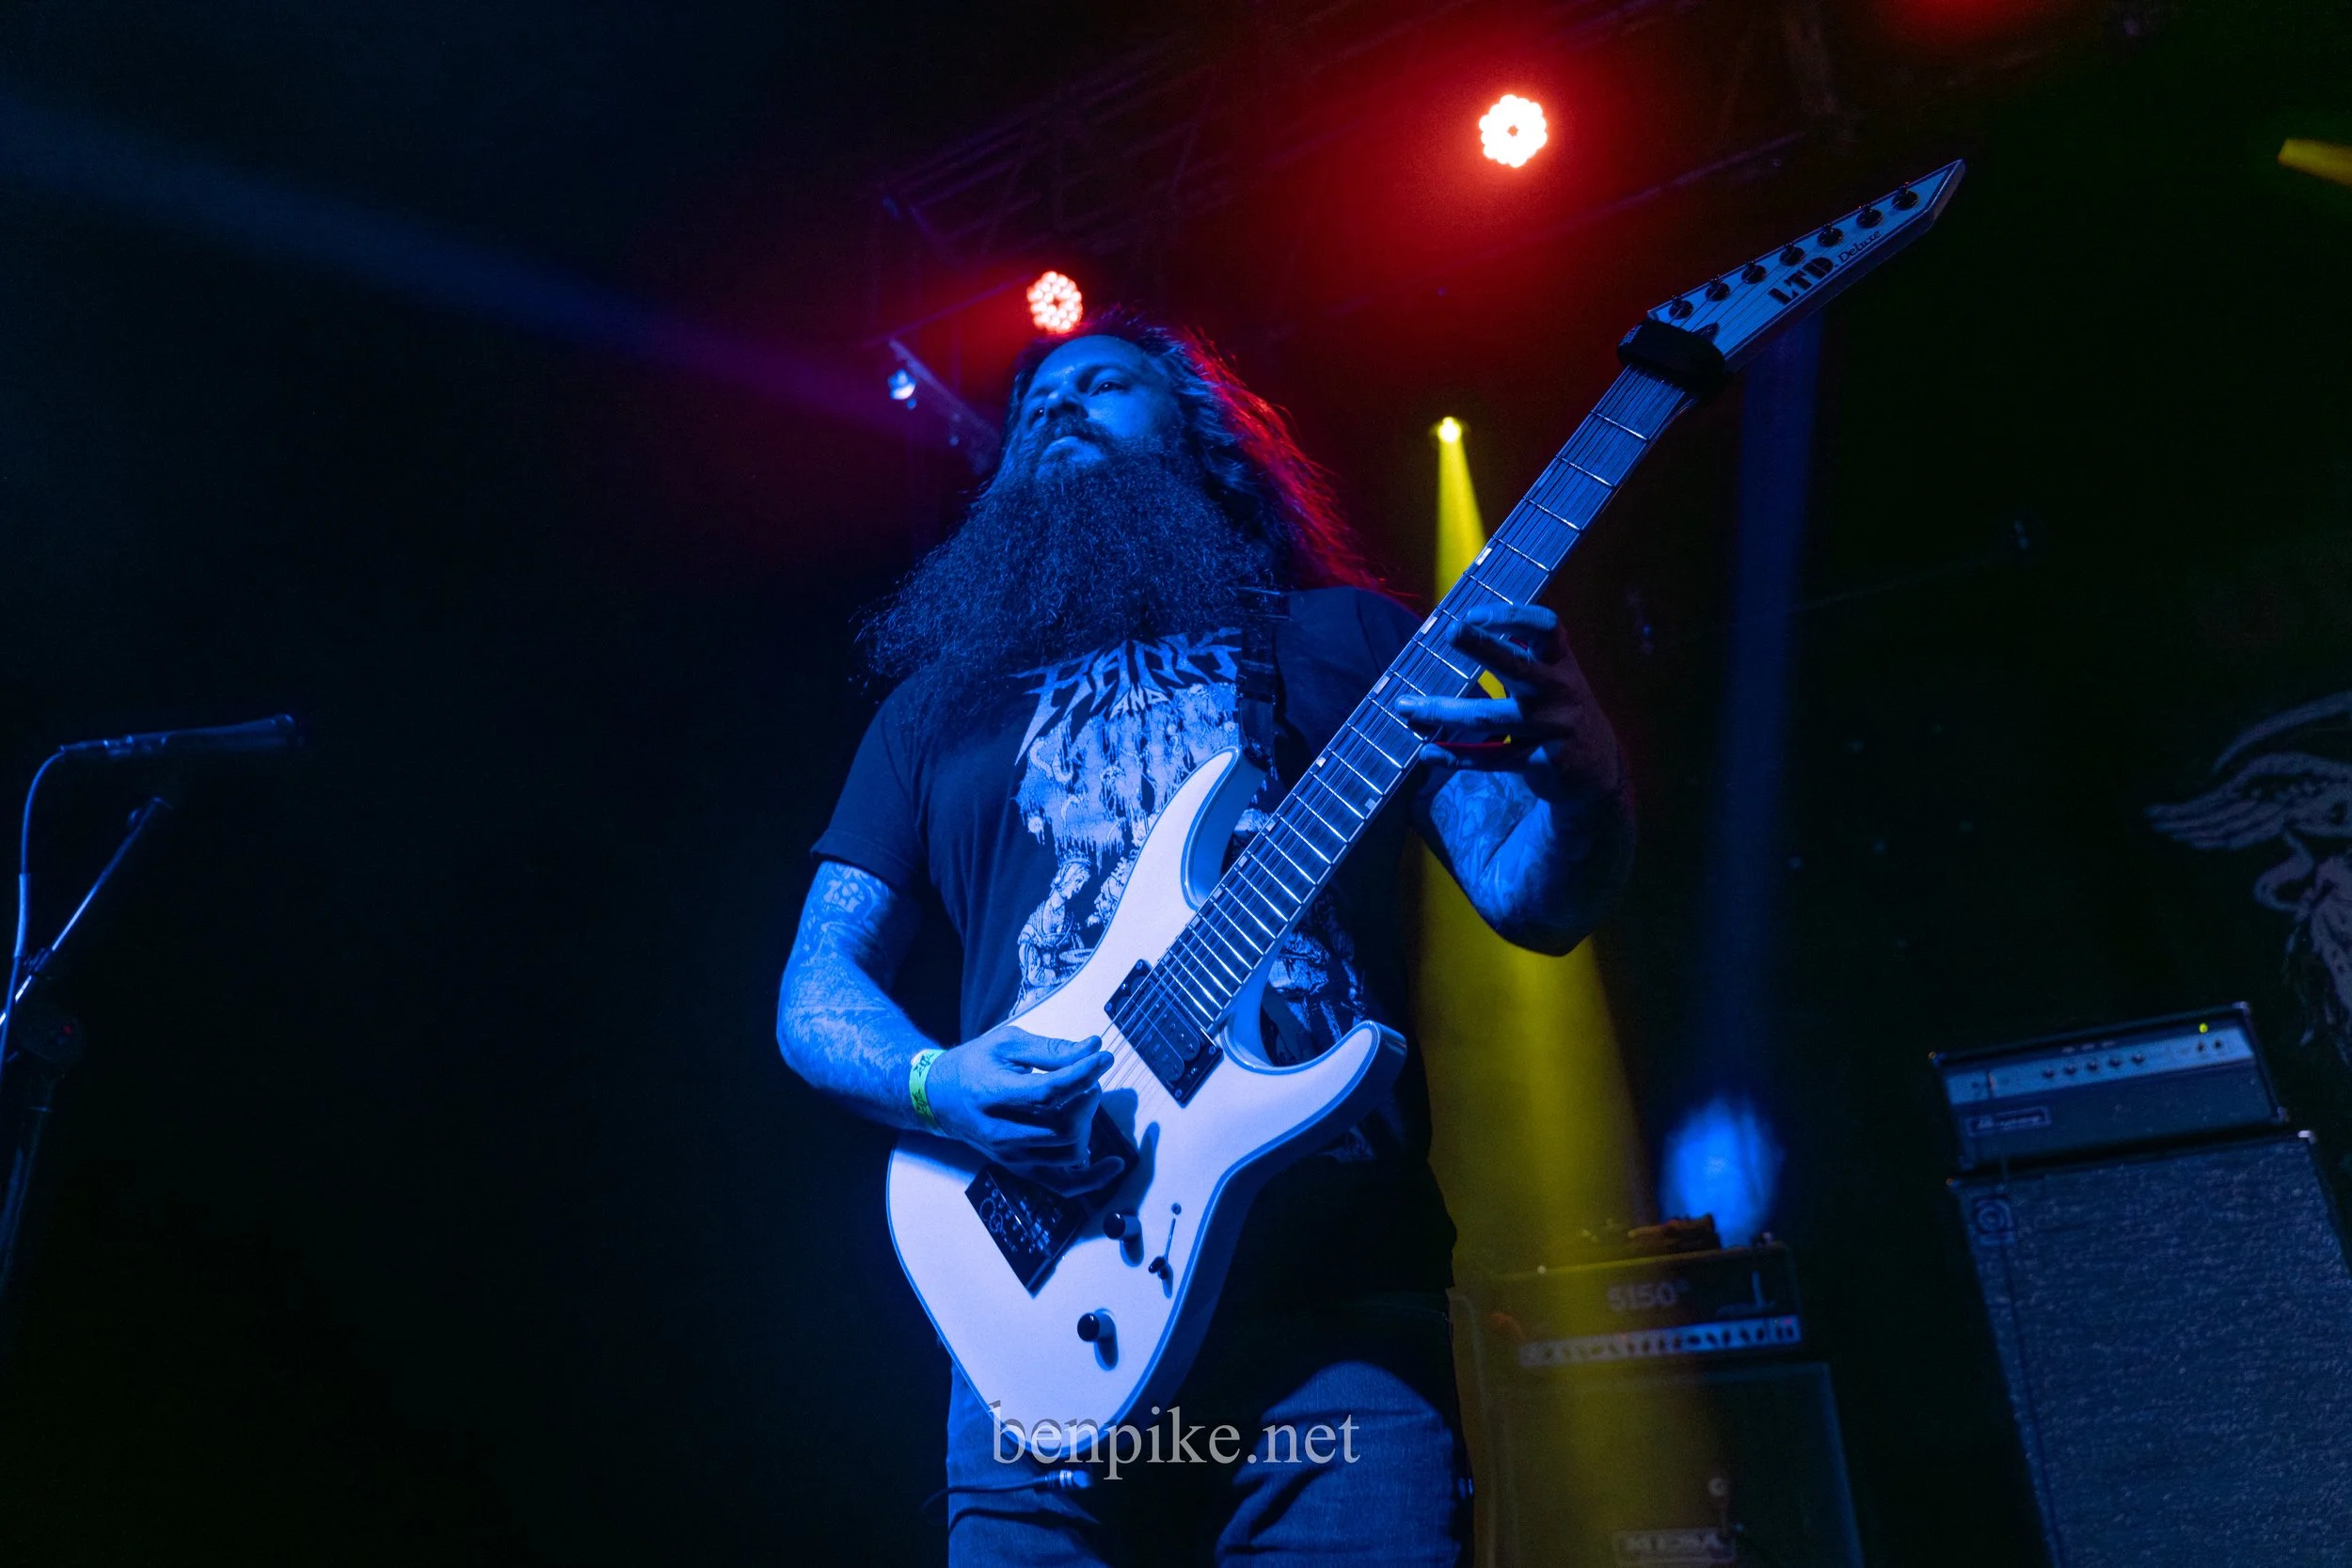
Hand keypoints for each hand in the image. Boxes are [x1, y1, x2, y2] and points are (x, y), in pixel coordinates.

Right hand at [924, 1025, 1124, 1195]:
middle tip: (1088, 1077)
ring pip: (1068, 1152)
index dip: (1081, 1074)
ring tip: (1083, 1100)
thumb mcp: (1006, 1044)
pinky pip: (1062, 1185)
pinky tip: (1115, 1163)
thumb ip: (1051, 1049)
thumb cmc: (974, 1065)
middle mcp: (1000, 1132)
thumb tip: (1094, 1048)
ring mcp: (1011, 1155)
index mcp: (992, 1094)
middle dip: (1086, 1098)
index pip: (1046, 1092)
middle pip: (1062, 1126)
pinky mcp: (1021, 1168)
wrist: (939, 1099)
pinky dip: (1092, 1178)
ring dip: (1088, 1125)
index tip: (1103, 1058)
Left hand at [1395, 604, 1622, 804]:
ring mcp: (1553, 728)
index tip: (1474, 614)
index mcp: (1560, 662)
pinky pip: (1493, 758)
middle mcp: (1560, 690)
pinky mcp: (1543, 762)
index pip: (1546, 627)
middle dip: (1484, 648)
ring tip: (1406, 707)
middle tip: (1451, 632)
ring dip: (1444, 712)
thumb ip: (1519, 655)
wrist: (1599, 770)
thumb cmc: (1560, 711)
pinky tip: (1428, 752)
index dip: (1512, 616)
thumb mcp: (1552, 678)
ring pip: (1490, 718)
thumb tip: (1464, 629)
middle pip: (1518, 667)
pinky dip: (1457, 755)